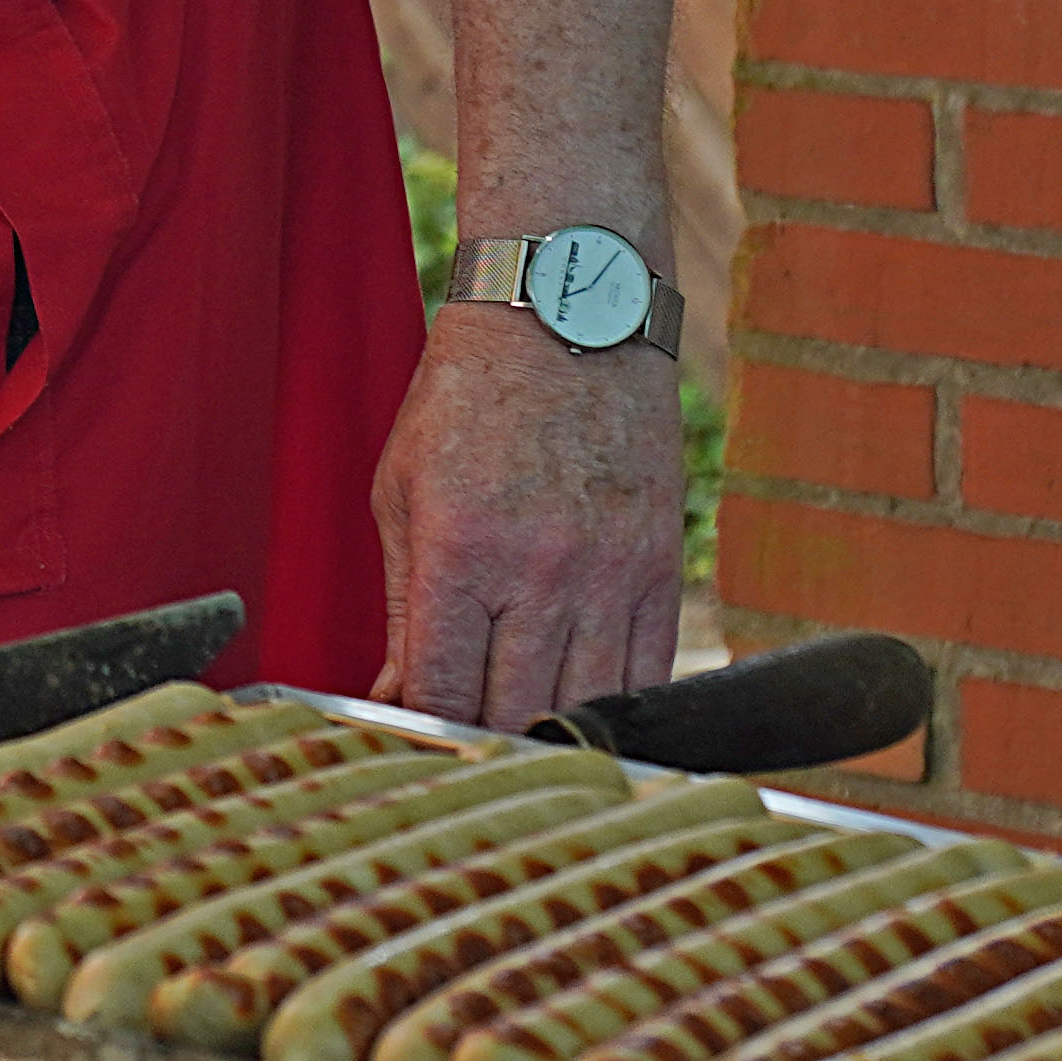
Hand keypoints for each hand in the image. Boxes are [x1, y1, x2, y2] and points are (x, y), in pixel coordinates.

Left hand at [370, 301, 687, 729]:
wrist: (567, 319)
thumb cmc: (467, 401)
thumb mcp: (402, 493)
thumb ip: (403, 608)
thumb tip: (399, 697)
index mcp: (461, 551)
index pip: (444, 691)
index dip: (427, 731)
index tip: (417, 736)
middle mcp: (541, 572)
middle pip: (514, 714)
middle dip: (483, 740)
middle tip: (464, 741)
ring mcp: (611, 575)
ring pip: (586, 708)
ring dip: (547, 731)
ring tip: (518, 728)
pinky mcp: (662, 570)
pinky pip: (647, 676)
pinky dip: (612, 705)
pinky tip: (581, 703)